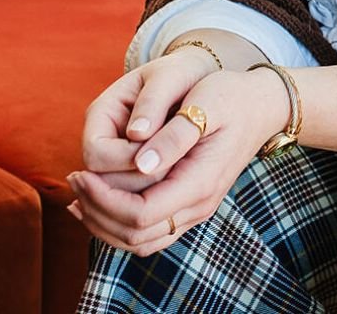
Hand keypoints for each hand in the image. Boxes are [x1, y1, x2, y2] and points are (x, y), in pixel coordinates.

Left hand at [68, 67, 288, 256]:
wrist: (262, 105)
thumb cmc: (232, 96)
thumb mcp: (206, 102)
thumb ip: (174, 135)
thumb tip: (140, 163)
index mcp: (200, 183)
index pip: (139, 214)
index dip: (104, 199)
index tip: (81, 171)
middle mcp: (198, 206)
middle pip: (133, 234)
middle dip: (96, 211)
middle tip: (74, 179)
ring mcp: (196, 210)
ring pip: (138, 240)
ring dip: (103, 222)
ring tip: (79, 192)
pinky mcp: (190, 205)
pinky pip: (148, 232)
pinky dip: (118, 222)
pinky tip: (99, 201)